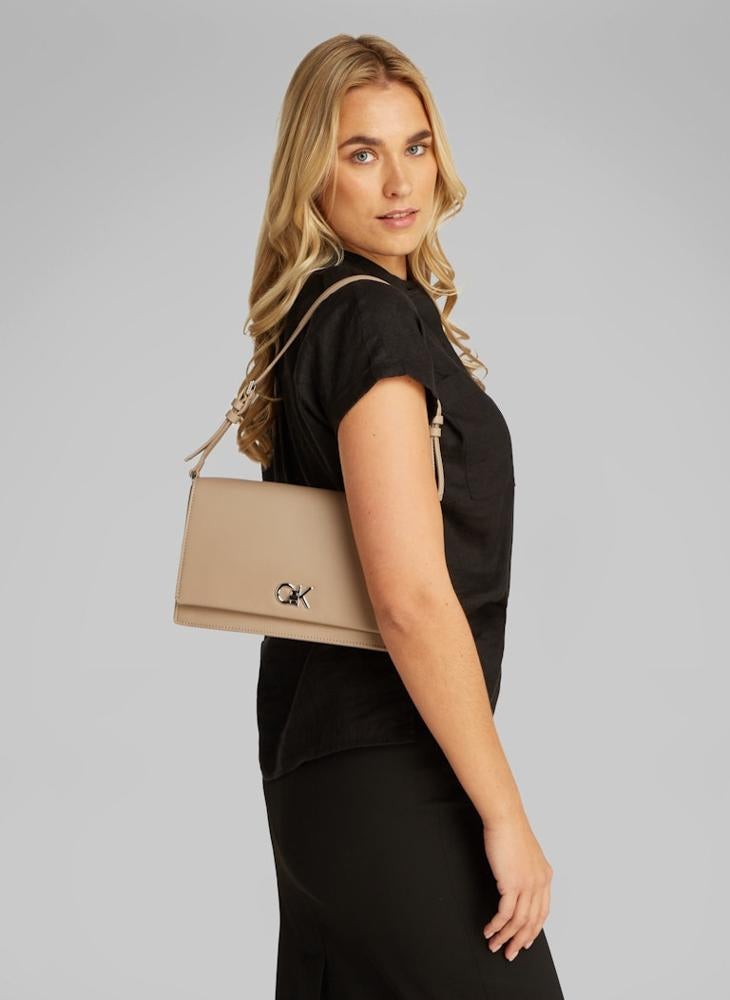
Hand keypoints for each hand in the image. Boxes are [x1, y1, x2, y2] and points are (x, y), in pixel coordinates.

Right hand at [481, 811, 553, 961]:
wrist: (505, 818)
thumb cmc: (510, 831)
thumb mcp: (524, 854)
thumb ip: (525, 871)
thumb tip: (516, 885)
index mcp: (545, 876)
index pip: (542, 912)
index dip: (534, 930)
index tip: (525, 941)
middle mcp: (539, 883)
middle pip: (532, 921)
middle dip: (520, 941)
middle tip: (509, 953)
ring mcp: (527, 884)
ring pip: (518, 921)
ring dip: (505, 937)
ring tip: (494, 945)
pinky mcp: (512, 883)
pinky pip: (505, 913)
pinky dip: (497, 925)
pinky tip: (489, 930)